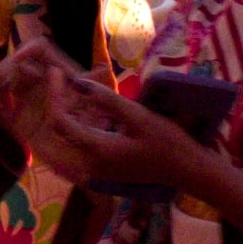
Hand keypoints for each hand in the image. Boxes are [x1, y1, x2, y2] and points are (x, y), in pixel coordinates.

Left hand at [0, 42, 232, 210]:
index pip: (61, 121)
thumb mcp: (140, 117)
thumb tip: (76, 82)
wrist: (188, 172)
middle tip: (62, 76)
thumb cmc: (169, 143)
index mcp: (98, 151)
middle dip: (59, 101)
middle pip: (62, 130)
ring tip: (76, 87)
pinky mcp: (104, 168)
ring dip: (71, 111)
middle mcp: (91, 164)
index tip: (56, 72)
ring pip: (72, 136)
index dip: (54, 94)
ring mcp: (97, 169)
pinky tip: (91, 107)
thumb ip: (107, 100)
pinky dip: (82, 123)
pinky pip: (83, 143)